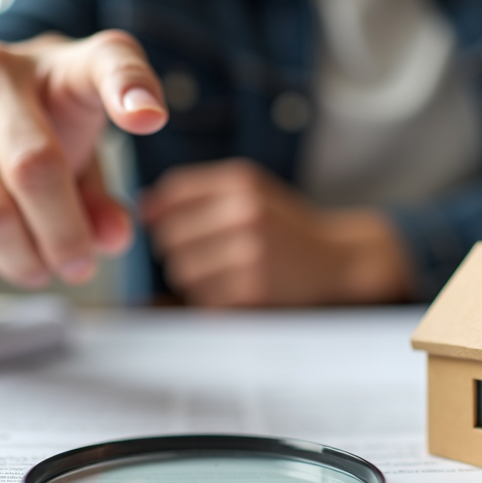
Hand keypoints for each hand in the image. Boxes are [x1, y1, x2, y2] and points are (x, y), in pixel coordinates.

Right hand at [0, 31, 166, 287]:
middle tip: (77, 268)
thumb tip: (111, 240)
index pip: (108, 62)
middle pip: (35, 169)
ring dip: (20, 262)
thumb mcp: (84, 154)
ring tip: (37, 270)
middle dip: (63, 237)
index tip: (150, 119)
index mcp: (61, 65)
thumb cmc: (41, 132)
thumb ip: (104, 199)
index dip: (130, 88)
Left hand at [140, 160, 411, 306]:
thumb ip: (199, 193)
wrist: (337, 260)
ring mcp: (250, 253)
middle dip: (178, 250)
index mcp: (241, 183)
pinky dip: (213, 300)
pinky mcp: (253, 290)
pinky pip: (204, 299)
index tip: (168, 226)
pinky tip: (236, 291)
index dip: (161, 214)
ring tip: (224, 273)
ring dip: (195, 278)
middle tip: (204, 255)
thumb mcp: (251, 191)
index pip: (173, 194)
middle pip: (171, 237)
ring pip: (183, 271)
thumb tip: (144, 208)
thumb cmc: (286, 227)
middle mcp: (245, 213)